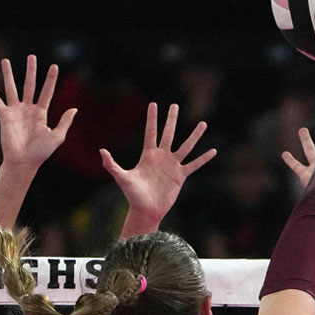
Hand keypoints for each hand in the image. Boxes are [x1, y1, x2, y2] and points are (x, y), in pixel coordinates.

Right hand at [0, 55, 77, 167]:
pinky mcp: (4, 116)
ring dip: (8, 74)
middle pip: (29, 85)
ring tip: (5, 60)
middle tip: (31, 56)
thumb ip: (64, 122)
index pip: (47, 92)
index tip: (54, 66)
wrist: (23, 162)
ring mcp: (15, 111)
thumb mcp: (57, 137)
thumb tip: (74, 109)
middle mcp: (28, 109)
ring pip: (11, 88)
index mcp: (41, 113)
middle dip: (31, 70)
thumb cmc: (40, 152)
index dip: (51, 79)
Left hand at [101, 103, 216, 229]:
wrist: (145, 210)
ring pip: (186, 146)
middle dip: (171, 119)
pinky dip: (203, 158)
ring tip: (203, 123)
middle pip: (168, 134)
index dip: (152, 119)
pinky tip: (213, 151)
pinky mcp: (180, 176)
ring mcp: (172, 165)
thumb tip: (101, 150)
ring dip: (194, 135)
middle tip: (175, 105)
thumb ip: (111, 164)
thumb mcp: (122, 178)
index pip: (151, 132)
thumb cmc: (132, 195)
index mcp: (148, 155)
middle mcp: (161, 157)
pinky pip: (194, 165)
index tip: (153, 104)